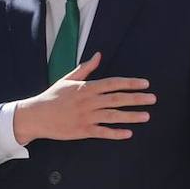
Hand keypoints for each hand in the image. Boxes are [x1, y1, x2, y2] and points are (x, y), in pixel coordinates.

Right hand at [11, 53, 155, 142]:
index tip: (145, 84)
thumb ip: (86, 68)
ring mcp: (86, 117)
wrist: (37, 115)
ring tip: (146, 116)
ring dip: (131, 116)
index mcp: (86, 87)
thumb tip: (99, 55)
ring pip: (113, 116)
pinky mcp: (83, 130)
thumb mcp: (68, 79)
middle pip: (117, 99)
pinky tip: (128, 133)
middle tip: (153, 99)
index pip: (113, 83)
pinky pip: (103, 132)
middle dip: (137, 98)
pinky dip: (116, 133)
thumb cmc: (53, 96)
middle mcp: (88, 101)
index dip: (130, 83)